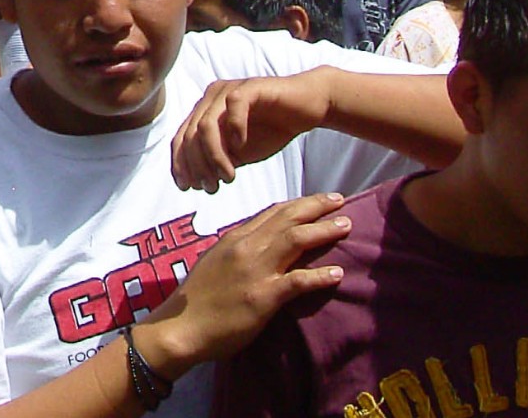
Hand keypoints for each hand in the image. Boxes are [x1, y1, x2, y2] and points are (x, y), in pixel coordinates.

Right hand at [132, 194, 351, 373]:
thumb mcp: (215, 262)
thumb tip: (259, 247)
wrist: (181, 327)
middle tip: (340, 201)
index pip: (272, 213)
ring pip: (295, 240)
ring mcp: (255, 271)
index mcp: (235, 238)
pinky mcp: (263, 297)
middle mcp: (246, 248)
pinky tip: (337, 273)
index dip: (298, 204)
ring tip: (345, 225)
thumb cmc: (196, 299)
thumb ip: (237, 251)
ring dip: (323, 231)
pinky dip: (319, 276)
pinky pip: (297, 281)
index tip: (318, 201)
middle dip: (316, 207)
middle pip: (287, 218)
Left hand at [171, 71, 332, 192]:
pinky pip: (234, 106)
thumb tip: (197, 182)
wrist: (307, 108)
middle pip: (190, 134)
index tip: (186, 188)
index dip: (180, 164)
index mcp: (204, 112)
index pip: (181, 138)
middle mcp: (211, 98)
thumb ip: (218, 161)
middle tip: (211, 187)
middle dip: (197, 165)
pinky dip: (234, 131)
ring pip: (206, 125)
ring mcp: (229, 90)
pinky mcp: (250, 87)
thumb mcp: (240, 152)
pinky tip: (241, 148)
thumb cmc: (271, 129)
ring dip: (213, 155)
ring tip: (228, 176)